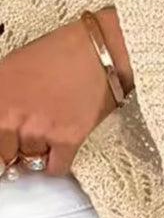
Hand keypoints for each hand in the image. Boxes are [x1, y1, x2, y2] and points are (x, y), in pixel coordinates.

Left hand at [0, 6, 133, 175]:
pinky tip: (63, 145)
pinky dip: (58, 161)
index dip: (3, 139)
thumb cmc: (59, 51)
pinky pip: (55, 168)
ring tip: (54, 126)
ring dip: (41, 148)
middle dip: (18, 144)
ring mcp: (39, 131)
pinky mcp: (67, 139)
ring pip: (32, 160)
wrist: (98, 49)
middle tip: (34, 128)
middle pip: (7, 153)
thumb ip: (1, 98)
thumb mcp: (12, 67)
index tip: (9, 140)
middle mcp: (12, 118)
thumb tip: (1, 120)